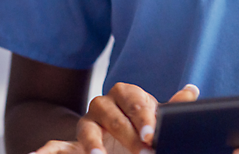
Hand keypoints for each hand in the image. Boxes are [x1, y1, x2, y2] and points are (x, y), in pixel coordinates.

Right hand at [33, 83, 199, 153]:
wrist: (113, 137)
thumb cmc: (138, 126)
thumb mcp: (155, 119)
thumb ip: (172, 108)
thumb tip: (192, 90)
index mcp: (125, 95)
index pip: (135, 101)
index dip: (144, 118)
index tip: (153, 135)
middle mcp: (103, 105)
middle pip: (113, 116)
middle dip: (127, 135)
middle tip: (142, 151)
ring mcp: (86, 124)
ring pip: (86, 129)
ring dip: (91, 144)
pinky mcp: (71, 143)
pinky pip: (55, 145)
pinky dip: (45, 151)